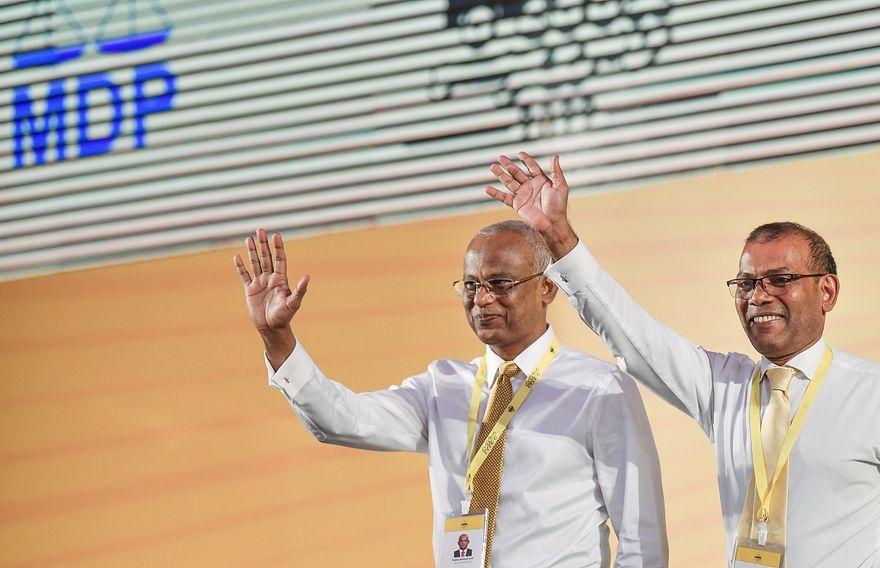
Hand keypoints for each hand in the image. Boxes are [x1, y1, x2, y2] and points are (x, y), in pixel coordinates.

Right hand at [233, 229, 307, 365]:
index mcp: (281, 279)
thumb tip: (307, 277)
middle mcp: (270, 278)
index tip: (275, 235)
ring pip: (255, 263)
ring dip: (252, 251)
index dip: (278, 247)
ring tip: (248, 238)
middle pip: (266, 257)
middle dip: (263, 244)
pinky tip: (237, 257)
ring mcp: (260, 283)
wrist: (271, 328)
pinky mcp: (250, 290)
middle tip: (260, 229)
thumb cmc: (284, 316)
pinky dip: (240, 267)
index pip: (279, 259)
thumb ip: (300, 290)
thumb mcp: (293, 303)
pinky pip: (244, 275)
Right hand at [486, 151, 577, 257]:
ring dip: (500, 175)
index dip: (526, 160)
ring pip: (509, 182)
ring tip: (492, 167)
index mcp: (541, 180)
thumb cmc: (559, 206)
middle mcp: (530, 186)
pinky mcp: (517, 204)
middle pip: (517, 172)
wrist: (552, 223)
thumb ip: (556, 171)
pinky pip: (504, 198)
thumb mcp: (560, 186)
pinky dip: (495, 193)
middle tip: (500, 157)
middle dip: (509, 165)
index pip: (532, 167)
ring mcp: (522, 195)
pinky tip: (487, 189)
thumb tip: (555, 156)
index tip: (519, 153)